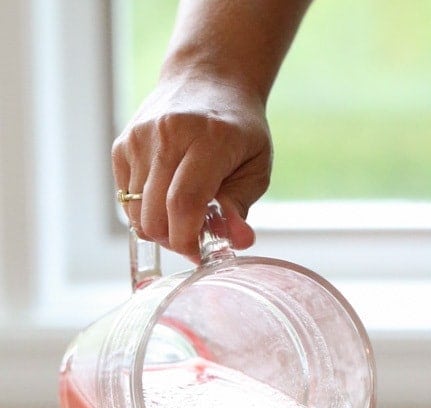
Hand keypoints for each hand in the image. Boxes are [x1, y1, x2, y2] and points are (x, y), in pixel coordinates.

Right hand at [112, 72, 271, 260]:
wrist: (208, 77)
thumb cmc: (238, 129)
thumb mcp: (256, 166)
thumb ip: (241, 206)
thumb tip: (237, 241)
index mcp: (207, 139)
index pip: (184, 204)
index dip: (188, 241)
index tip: (200, 253)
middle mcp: (167, 135)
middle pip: (154, 216)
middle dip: (173, 241)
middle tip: (195, 238)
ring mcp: (139, 138)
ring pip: (135, 213)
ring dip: (159, 228)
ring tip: (182, 217)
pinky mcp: (122, 145)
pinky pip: (125, 200)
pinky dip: (144, 211)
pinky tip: (165, 198)